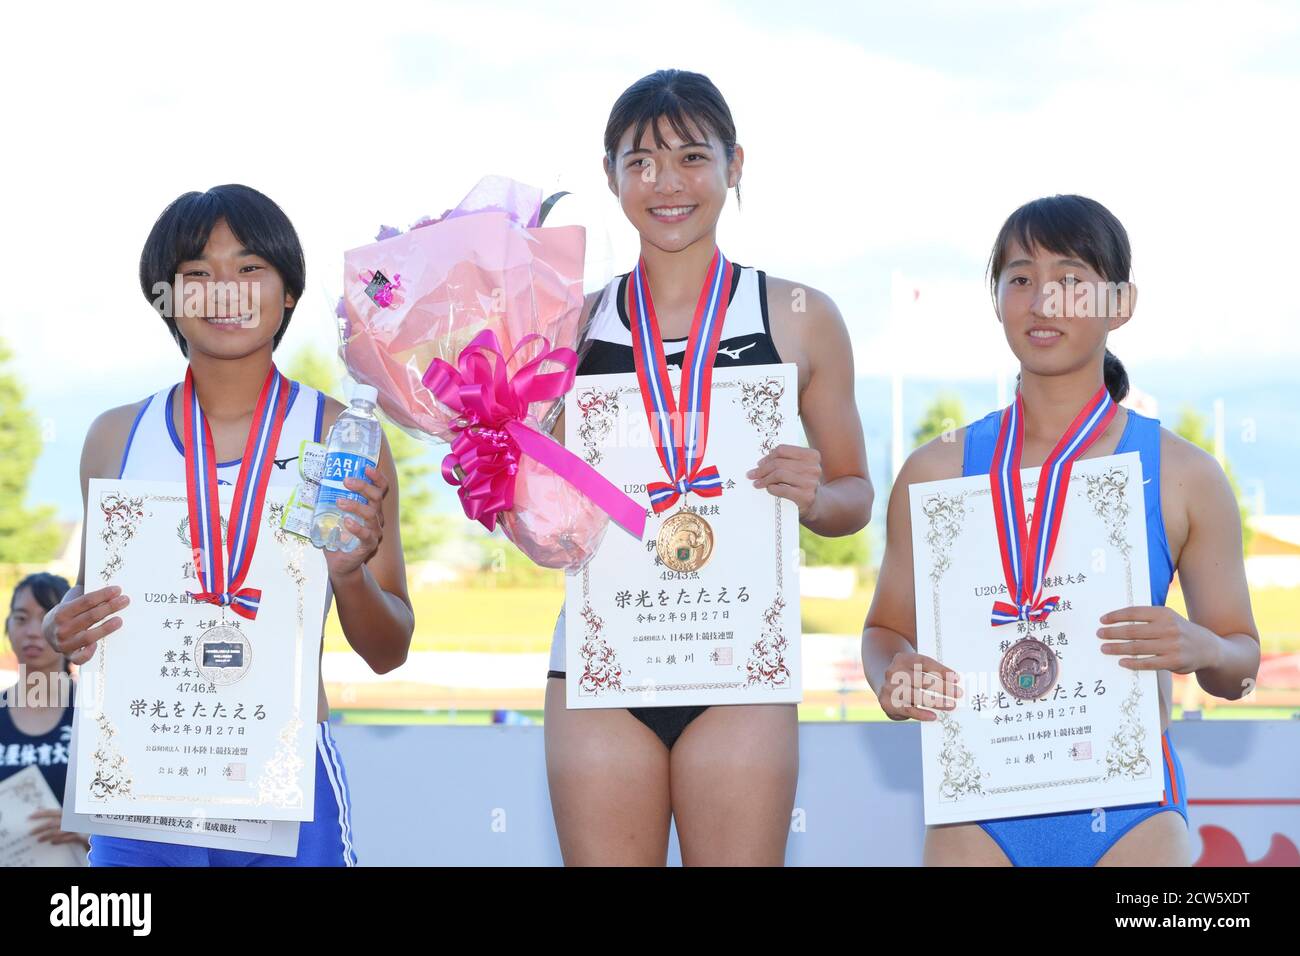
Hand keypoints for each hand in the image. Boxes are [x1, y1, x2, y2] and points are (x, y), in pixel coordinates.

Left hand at [29, 808, 86, 847]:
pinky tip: (52, 843)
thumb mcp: (76, 815)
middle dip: (40, 828)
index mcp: (70, 812)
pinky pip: (67, 839)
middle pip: (52, 823)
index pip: (52, 812)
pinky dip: (59, 841)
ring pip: (58, 831)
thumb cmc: (86, 821)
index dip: (41, 813)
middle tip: (30, 833)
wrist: (100, 828)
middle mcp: (72, 818)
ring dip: (47, 836)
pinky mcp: (81, 836)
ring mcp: (76, 827)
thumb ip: (64, 813)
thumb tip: (45, 810)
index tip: (30, 816)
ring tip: (39, 840)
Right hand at [45, 585, 129, 665]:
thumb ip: (84, 584)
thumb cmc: (68, 611)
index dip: (102, 595)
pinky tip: (98, 645)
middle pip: (89, 617)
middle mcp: (61, 629)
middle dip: (109, 607)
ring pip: (87, 637)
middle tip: (126, 600)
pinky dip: (88, 653)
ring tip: (120, 620)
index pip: (85, 602)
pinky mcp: (70, 657)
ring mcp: (65, 644)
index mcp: (61, 612)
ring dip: (105, 628)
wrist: (48, 631)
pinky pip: (79, 659)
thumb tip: (92, 556)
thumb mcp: (72, 598)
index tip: (118, 589)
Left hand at [324, 466, 388, 579]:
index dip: (376, 477)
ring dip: (356, 505)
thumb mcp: (332, 516)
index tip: (365, 467)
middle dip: (363, 486)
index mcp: (370, 508)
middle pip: (376, 497)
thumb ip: (327, 502)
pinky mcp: (369, 545)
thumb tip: (311, 484)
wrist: (340, 563)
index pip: (380, 489)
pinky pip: (367, 534)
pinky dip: (357, 527)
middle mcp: (376, 518)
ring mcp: (375, 532)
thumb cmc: (336, 537)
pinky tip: (347, 522)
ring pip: (371, 514)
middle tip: (346, 481)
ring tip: (339, 502)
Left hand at [746, 444, 821, 518]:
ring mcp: (811, 483)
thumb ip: (783, 460)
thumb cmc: (801, 482)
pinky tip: (769, 489)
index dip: (768, 457)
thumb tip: (760, 463)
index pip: (783, 450)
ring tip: (757, 483)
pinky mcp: (806, 497)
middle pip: (779, 463)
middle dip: (762, 469)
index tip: (760, 463)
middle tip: (753, 474)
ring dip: (765, 479)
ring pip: (779, 474)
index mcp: (812, 455)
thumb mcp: (797, 467)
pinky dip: (772, 488)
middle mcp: (814, 468)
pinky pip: (783, 489)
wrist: (815, 504)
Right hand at [880, 651, 961, 720]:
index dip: (940, 670)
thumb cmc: (909, 678)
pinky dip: (921, 714)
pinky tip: (933, 716)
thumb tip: (955, 681)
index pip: (923, 662)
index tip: (956, 678)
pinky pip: (907, 709)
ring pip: (915, 695)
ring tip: (951, 705)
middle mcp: (893, 672)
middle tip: (958, 693)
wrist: (887, 688)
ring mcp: (888, 687)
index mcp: (902, 659)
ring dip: (935, 701)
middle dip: (942, 687)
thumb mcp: (917, 670)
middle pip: (920, 679)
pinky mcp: (887, 703)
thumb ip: (932, 673)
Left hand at [1098, 605, 1222, 673]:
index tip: (1102, 620)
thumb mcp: (1168, 619)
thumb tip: (1117, 621)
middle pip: (1133, 631)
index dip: (1116, 616)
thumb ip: (1148, 618)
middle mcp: (1168, 628)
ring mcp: (1172, 645)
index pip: (1134, 612)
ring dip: (1118, 648)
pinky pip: (1148, 663)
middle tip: (1099, 634)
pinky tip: (1121, 661)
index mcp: (1164, 613)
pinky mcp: (1173, 662)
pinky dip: (1132, 663)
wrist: (1209, 648)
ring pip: (1138, 647)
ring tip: (1104, 648)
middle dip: (1112, 633)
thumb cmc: (1180, 631)